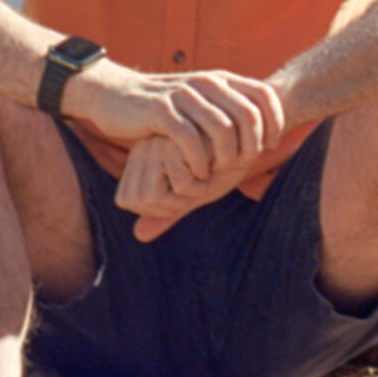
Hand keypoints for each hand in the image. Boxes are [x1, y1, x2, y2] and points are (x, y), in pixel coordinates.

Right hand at [64, 59, 286, 184]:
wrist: (115, 94)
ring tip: (219, 174)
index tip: (271, 148)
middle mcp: (206, 82)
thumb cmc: (165, 108)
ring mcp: (184, 95)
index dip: (275, 122)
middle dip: (251, 147)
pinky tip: (197, 174)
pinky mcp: (160, 110)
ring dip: (225, 158)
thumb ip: (228, 109)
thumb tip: (264, 129)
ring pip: (222, 129)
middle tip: (242, 168)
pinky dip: (199, 161)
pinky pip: (189, 139)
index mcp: (221, 79)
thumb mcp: (201, 101)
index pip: (264, 94)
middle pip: (248, 115)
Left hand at [114, 131, 241, 243]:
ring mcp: (158, 143)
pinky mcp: (178, 141)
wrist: (249, 141)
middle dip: (173, 203)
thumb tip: (138, 235)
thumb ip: (165, 213)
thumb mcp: (190, 195)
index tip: (182, 186)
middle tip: (195, 182)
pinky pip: (181, 186)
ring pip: (156, 197)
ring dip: (186, 195)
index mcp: (138, 160)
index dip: (159, 207)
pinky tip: (210, 165)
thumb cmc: (219, 167)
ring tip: (202, 173)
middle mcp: (142, 149)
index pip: (128, 201)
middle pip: (140, 202)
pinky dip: (200, 185)